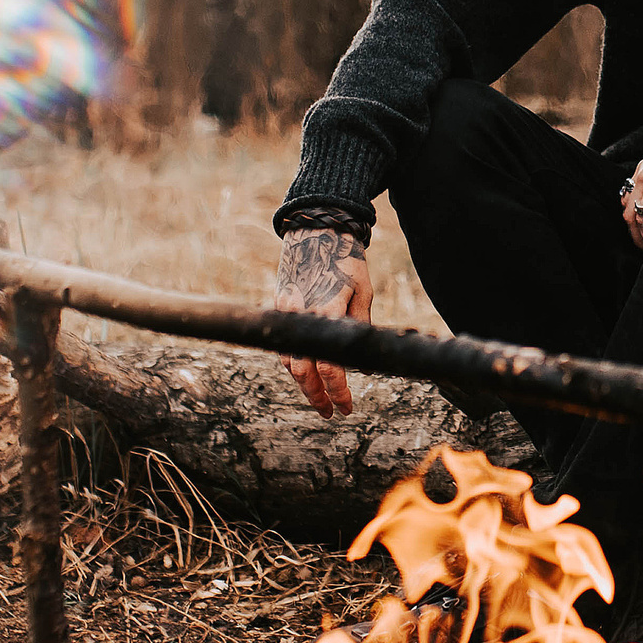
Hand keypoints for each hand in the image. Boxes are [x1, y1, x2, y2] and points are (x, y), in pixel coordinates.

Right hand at [272, 227, 368, 415]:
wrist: (316, 229)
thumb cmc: (346, 260)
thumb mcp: (363, 292)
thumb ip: (359, 326)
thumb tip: (364, 361)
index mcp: (327, 313)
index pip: (330, 367)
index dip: (339, 392)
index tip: (347, 407)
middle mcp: (302, 316)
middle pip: (304, 372)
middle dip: (317, 397)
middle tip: (332, 414)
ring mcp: (286, 312)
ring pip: (289, 361)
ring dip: (304, 384)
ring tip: (320, 400)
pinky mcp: (279, 306)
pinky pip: (283, 344)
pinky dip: (293, 363)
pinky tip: (305, 374)